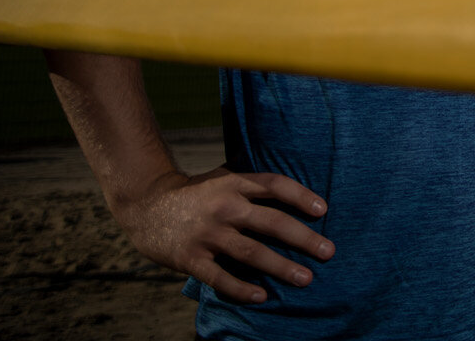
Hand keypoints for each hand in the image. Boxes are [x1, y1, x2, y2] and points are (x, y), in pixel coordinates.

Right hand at [112, 166, 333, 304]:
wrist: (145, 206)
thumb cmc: (196, 193)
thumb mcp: (223, 179)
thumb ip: (253, 187)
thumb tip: (296, 196)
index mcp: (234, 183)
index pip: (274, 185)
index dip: (300, 196)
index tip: (324, 210)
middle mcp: (224, 206)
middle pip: (271, 221)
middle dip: (303, 238)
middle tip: (329, 251)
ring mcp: (207, 233)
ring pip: (251, 252)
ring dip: (281, 267)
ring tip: (306, 278)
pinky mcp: (190, 258)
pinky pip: (220, 277)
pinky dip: (241, 288)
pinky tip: (262, 297)